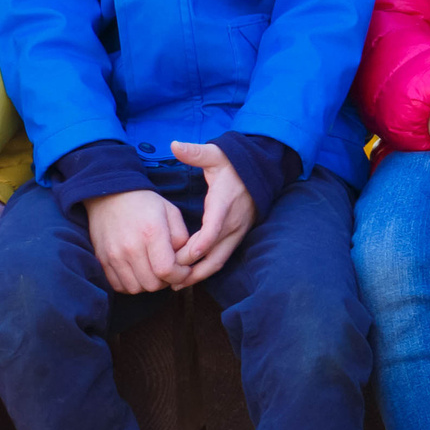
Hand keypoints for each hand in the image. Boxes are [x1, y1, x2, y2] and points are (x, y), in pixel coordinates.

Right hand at [85, 188, 188, 294]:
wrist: (109, 195)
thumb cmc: (146, 203)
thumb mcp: (171, 212)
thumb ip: (182, 238)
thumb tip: (184, 261)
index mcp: (151, 232)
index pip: (167, 270)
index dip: (180, 275)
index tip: (184, 270)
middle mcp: (130, 247)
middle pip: (152, 284)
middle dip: (166, 281)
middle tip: (170, 270)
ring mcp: (113, 255)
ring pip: (135, 288)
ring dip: (148, 284)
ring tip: (154, 271)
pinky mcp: (102, 260)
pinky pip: (118, 286)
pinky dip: (131, 284)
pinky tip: (138, 272)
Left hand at [169, 143, 253, 286]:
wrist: (261, 170)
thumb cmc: (234, 164)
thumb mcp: (216, 154)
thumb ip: (195, 152)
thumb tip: (175, 144)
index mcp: (224, 204)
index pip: (212, 231)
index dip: (196, 246)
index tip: (177, 257)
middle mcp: (232, 223)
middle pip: (213, 254)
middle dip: (190, 268)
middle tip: (167, 277)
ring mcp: (237, 232)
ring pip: (218, 261)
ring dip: (198, 275)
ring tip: (176, 284)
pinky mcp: (238, 236)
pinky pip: (222, 258)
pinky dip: (206, 269)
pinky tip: (189, 276)